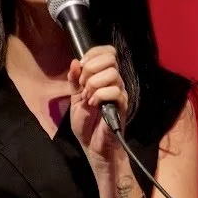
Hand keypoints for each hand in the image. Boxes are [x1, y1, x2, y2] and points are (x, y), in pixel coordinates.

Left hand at [69, 45, 126, 164]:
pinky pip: (115, 91)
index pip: (106, 52)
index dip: (93, 54)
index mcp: (102, 76)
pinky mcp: (122, 105)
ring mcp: (119, 92)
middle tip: (83, 85)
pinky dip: (100, 96)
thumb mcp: (75, 98)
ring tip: (88, 98)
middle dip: (92, 69)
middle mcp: (113, 81)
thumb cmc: (85, 124)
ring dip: (94, 84)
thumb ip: (74, 80)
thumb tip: (75, 61)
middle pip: (110, 58)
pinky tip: (94, 105)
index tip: (81, 68)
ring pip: (112, 73)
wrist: (92, 146)